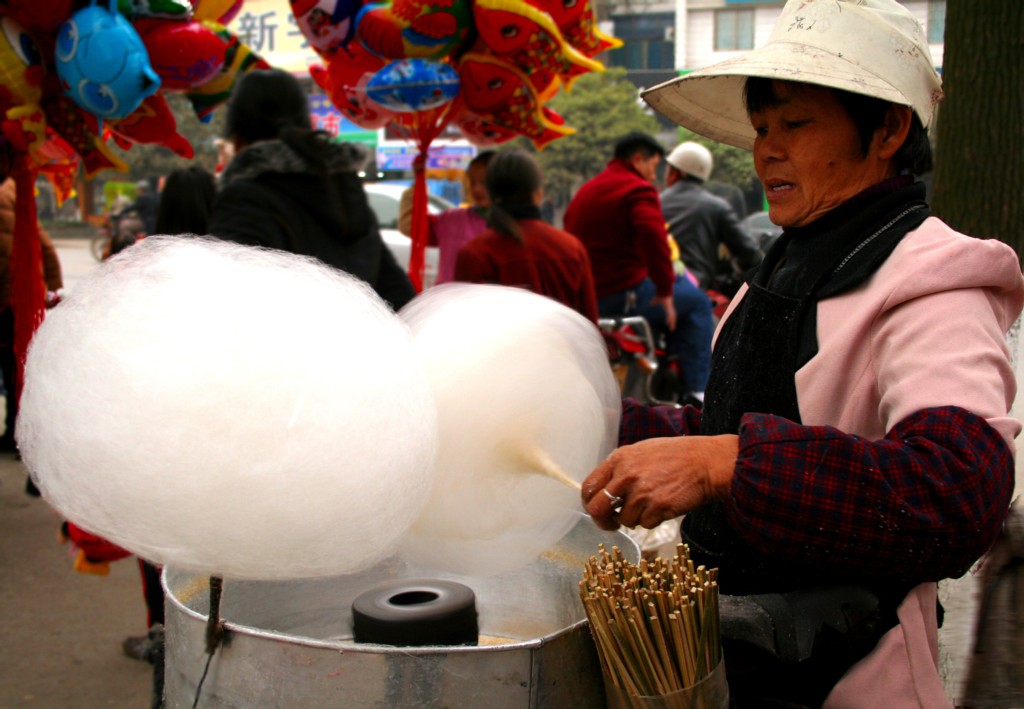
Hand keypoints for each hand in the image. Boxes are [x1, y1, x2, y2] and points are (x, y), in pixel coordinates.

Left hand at [581, 434, 738, 530]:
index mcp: (619, 459)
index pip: (589, 486)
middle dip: (602, 521)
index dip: (589, 502)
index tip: (596, 509)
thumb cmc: (675, 456)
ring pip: (625, 520)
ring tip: (652, 504)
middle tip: (611, 524)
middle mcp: (626, 475)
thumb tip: (603, 489)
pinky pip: (645, 524)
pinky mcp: (658, 507)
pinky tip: (663, 506)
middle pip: (597, 508)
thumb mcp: (641, 452)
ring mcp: (642, 492)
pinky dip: (652, 520)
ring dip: (636, 518)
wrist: (706, 462)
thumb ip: (620, 469)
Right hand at [651, 295, 676, 330]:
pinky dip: (670, 320)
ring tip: (672, 329)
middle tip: (672, 329)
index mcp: (668, 307)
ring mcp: (671, 308)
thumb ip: (653, 303)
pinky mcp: (670, 308)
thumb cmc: (660, 295)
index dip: (669, 320)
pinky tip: (668, 324)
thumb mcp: (655, 301)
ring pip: (673, 318)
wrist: (662, 291)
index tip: (668, 324)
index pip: (670, 315)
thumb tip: (650, 304)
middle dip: (672, 324)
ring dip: (672, 323)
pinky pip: (670, 315)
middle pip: (673, 318)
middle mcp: (670, 309)